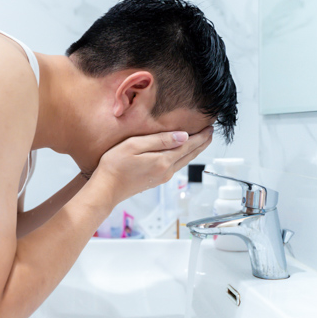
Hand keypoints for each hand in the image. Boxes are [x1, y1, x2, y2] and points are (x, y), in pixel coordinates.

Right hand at [92, 126, 212, 204]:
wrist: (106, 189)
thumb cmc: (114, 166)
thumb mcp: (134, 146)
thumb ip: (159, 140)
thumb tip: (183, 136)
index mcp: (163, 161)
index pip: (188, 145)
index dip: (201, 136)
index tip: (210, 127)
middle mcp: (166, 171)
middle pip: (190, 155)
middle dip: (202, 143)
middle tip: (210, 132)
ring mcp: (161, 177)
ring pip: (183, 161)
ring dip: (194, 151)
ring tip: (200, 141)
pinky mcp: (155, 180)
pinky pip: (175, 166)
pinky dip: (183, 157)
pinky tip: (181, 152)